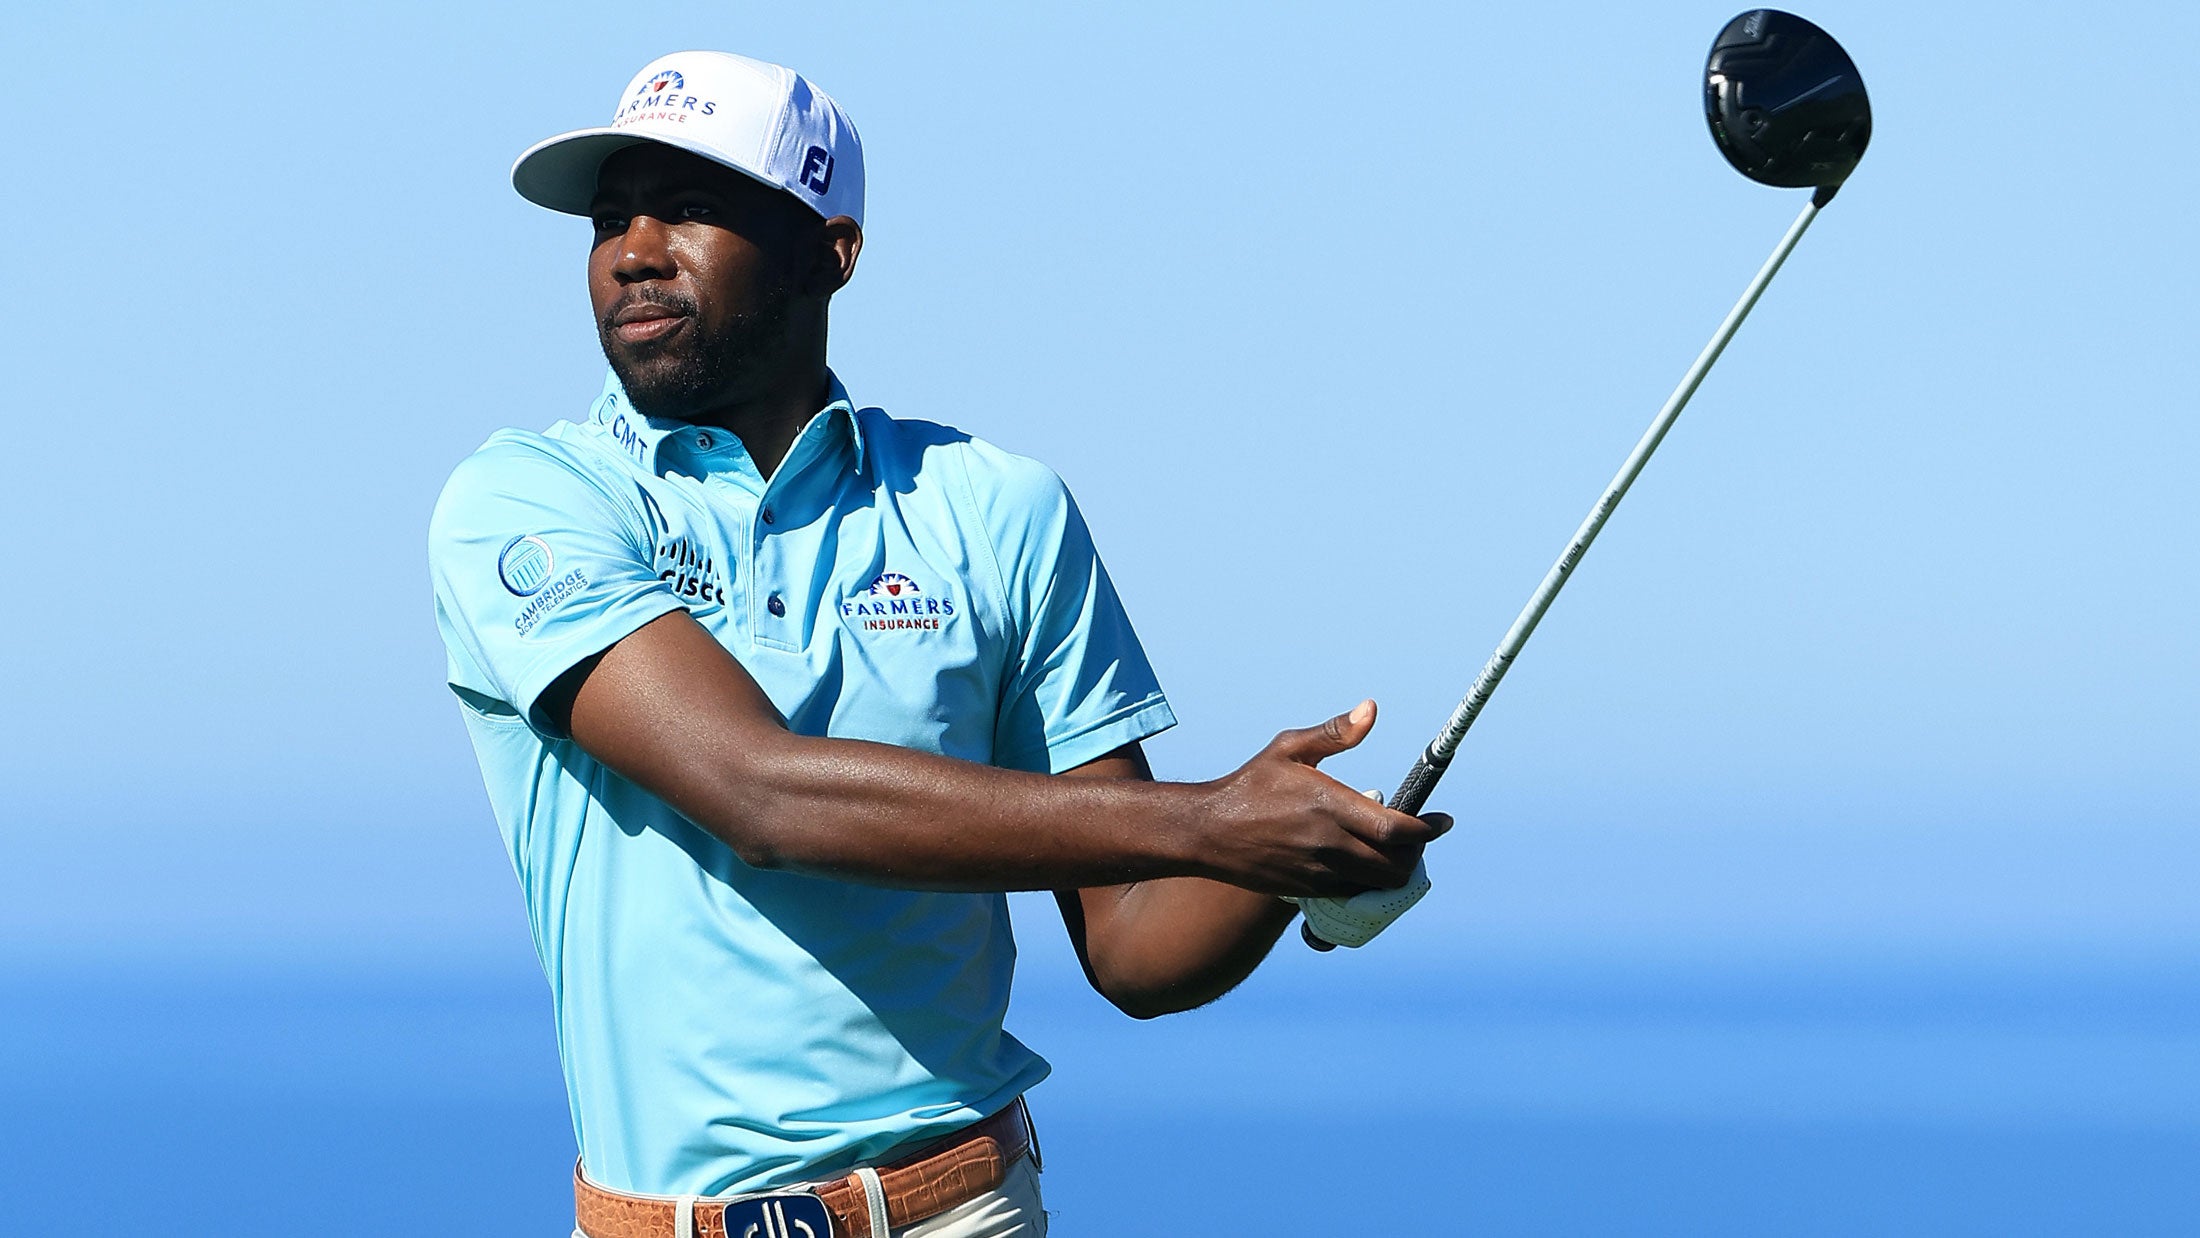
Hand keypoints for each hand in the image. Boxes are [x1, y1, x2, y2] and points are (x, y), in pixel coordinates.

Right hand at [1192, 701, 1440, 897]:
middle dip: (1416, 852)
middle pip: (1396, 864)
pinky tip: (1364, 863)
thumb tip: (1371, 709)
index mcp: (1329, 805)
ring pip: (1378, 884)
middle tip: (1417, 836)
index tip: (1442, 821)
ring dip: (1396, 871)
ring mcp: (1319, 872)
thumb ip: (1335, 733)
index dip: (1427, 829)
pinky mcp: (1309, 891)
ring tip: (1394, 851)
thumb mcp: (1289, 749)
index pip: (1395, 828)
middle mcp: (1328, 843)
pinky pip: (1354, 893)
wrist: (1208, 832)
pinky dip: (1369, 883)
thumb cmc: (1250, 785)